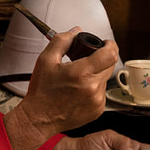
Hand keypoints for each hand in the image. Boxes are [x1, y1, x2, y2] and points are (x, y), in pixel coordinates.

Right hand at [2, 28, 117, 149]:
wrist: (39, 118)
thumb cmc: (41, 92)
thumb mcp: (46, 60)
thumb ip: (62, 40)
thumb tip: (76, 32)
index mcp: (81, 73)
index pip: (110, 53)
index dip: (110, 45)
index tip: (105, 44)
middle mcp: (92, 88)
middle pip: (109, 65)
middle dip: (100, 59)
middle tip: (84, 61)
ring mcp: (97, 101)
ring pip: (104, 79)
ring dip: (95, 75)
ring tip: (76, 80)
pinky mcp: (97, 110)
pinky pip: (101, 93)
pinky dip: (93, 89)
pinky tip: (77, 92)